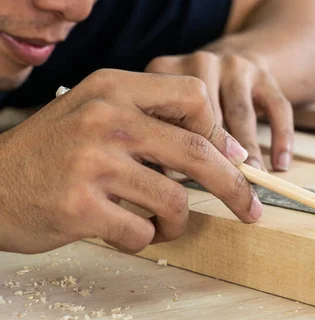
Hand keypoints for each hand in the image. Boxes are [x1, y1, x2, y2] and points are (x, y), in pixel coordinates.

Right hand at [0, 69, 262, 254]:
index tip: (232, 157)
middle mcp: (105, 118)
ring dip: (177, 220)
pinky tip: (125, 230)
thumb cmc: (54, 151)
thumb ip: (153, 122)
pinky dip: (144, 237)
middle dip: (234, 186)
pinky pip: (141, 231)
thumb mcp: (97, 112)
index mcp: (114, 87)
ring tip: (162, 222)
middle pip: (197, 152)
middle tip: (250, 207)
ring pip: (173, 199)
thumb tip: (224, 151)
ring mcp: (91, 163)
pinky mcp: (79, 207)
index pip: (193, 97)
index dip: (219, 132)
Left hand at [146, 51, 293, 171]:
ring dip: (248, 150)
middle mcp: (202, 62)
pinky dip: (281, 136)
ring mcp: (235, 65)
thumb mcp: (165, 103)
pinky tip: (281, 163)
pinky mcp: (264, 74)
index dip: (177, 145)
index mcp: (167, 69)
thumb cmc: (188, 98)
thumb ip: (163, 132)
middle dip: (216, 153)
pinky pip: (277, 106)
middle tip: (221, 185)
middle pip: (207, 112)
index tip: (182, 176)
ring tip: (252, 176)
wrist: (231, 58)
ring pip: (242, 113)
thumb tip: (171, 177)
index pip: (169, 110)